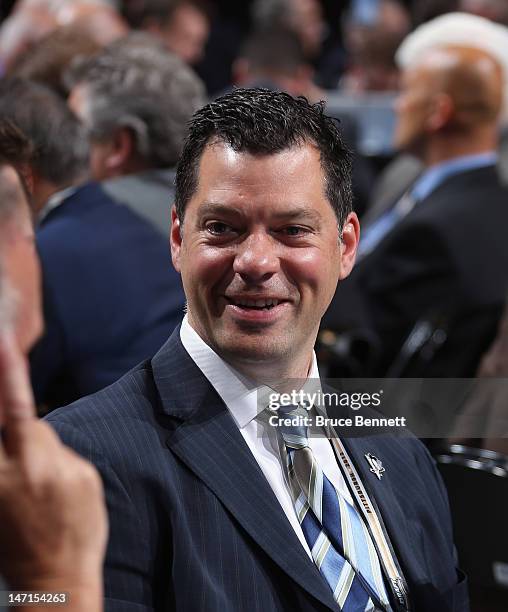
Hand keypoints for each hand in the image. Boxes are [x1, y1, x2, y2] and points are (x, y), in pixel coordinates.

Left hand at [0, 330, 106, 610]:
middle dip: (3, 396)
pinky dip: (8, 451)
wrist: (52, 581)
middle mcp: (2, 472)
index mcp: (37, 464)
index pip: (19, 406)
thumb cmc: (77, 529)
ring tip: (35, 464)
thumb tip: (34, 432)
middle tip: (12, 379)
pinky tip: (24, 470)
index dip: (10, 372)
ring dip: (11, 432)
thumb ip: (56, 449)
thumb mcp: (84, 480)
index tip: (3, 342)